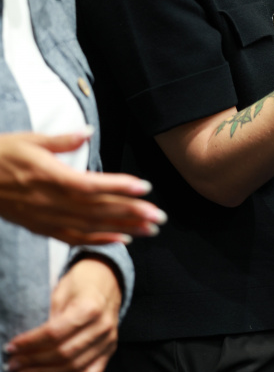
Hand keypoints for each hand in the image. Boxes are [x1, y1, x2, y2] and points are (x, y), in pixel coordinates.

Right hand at [0, 130, 165, 244]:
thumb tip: (88, 131)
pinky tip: (122, 239)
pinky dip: (99, 239)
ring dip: (122, 228)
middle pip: (97, 209)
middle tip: (159, 216)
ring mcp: (45, 217)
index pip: (91, 185)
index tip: (145, 187)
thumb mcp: (30, 140)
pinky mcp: (41, 227)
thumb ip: (62, 140)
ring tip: (150, 229)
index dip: (119, 187)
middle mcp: (49, 201)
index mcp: (49, 176)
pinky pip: (73, 237)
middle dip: (130, 213)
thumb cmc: (1, 154)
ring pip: (90, 226)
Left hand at [5, 258, 120, 371]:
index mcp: (90, 307)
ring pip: (73, 366)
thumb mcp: (62, 289)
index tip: (11, 347)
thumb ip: (51, 316)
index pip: (54, 333)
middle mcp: (102, 326)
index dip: (30, 343)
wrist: (108, 276)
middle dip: (33, 361)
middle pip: (62, 353)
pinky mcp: (110, 348)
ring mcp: (108, 339)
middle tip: (13, 365)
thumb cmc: (82, 280)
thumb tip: (31, 343)